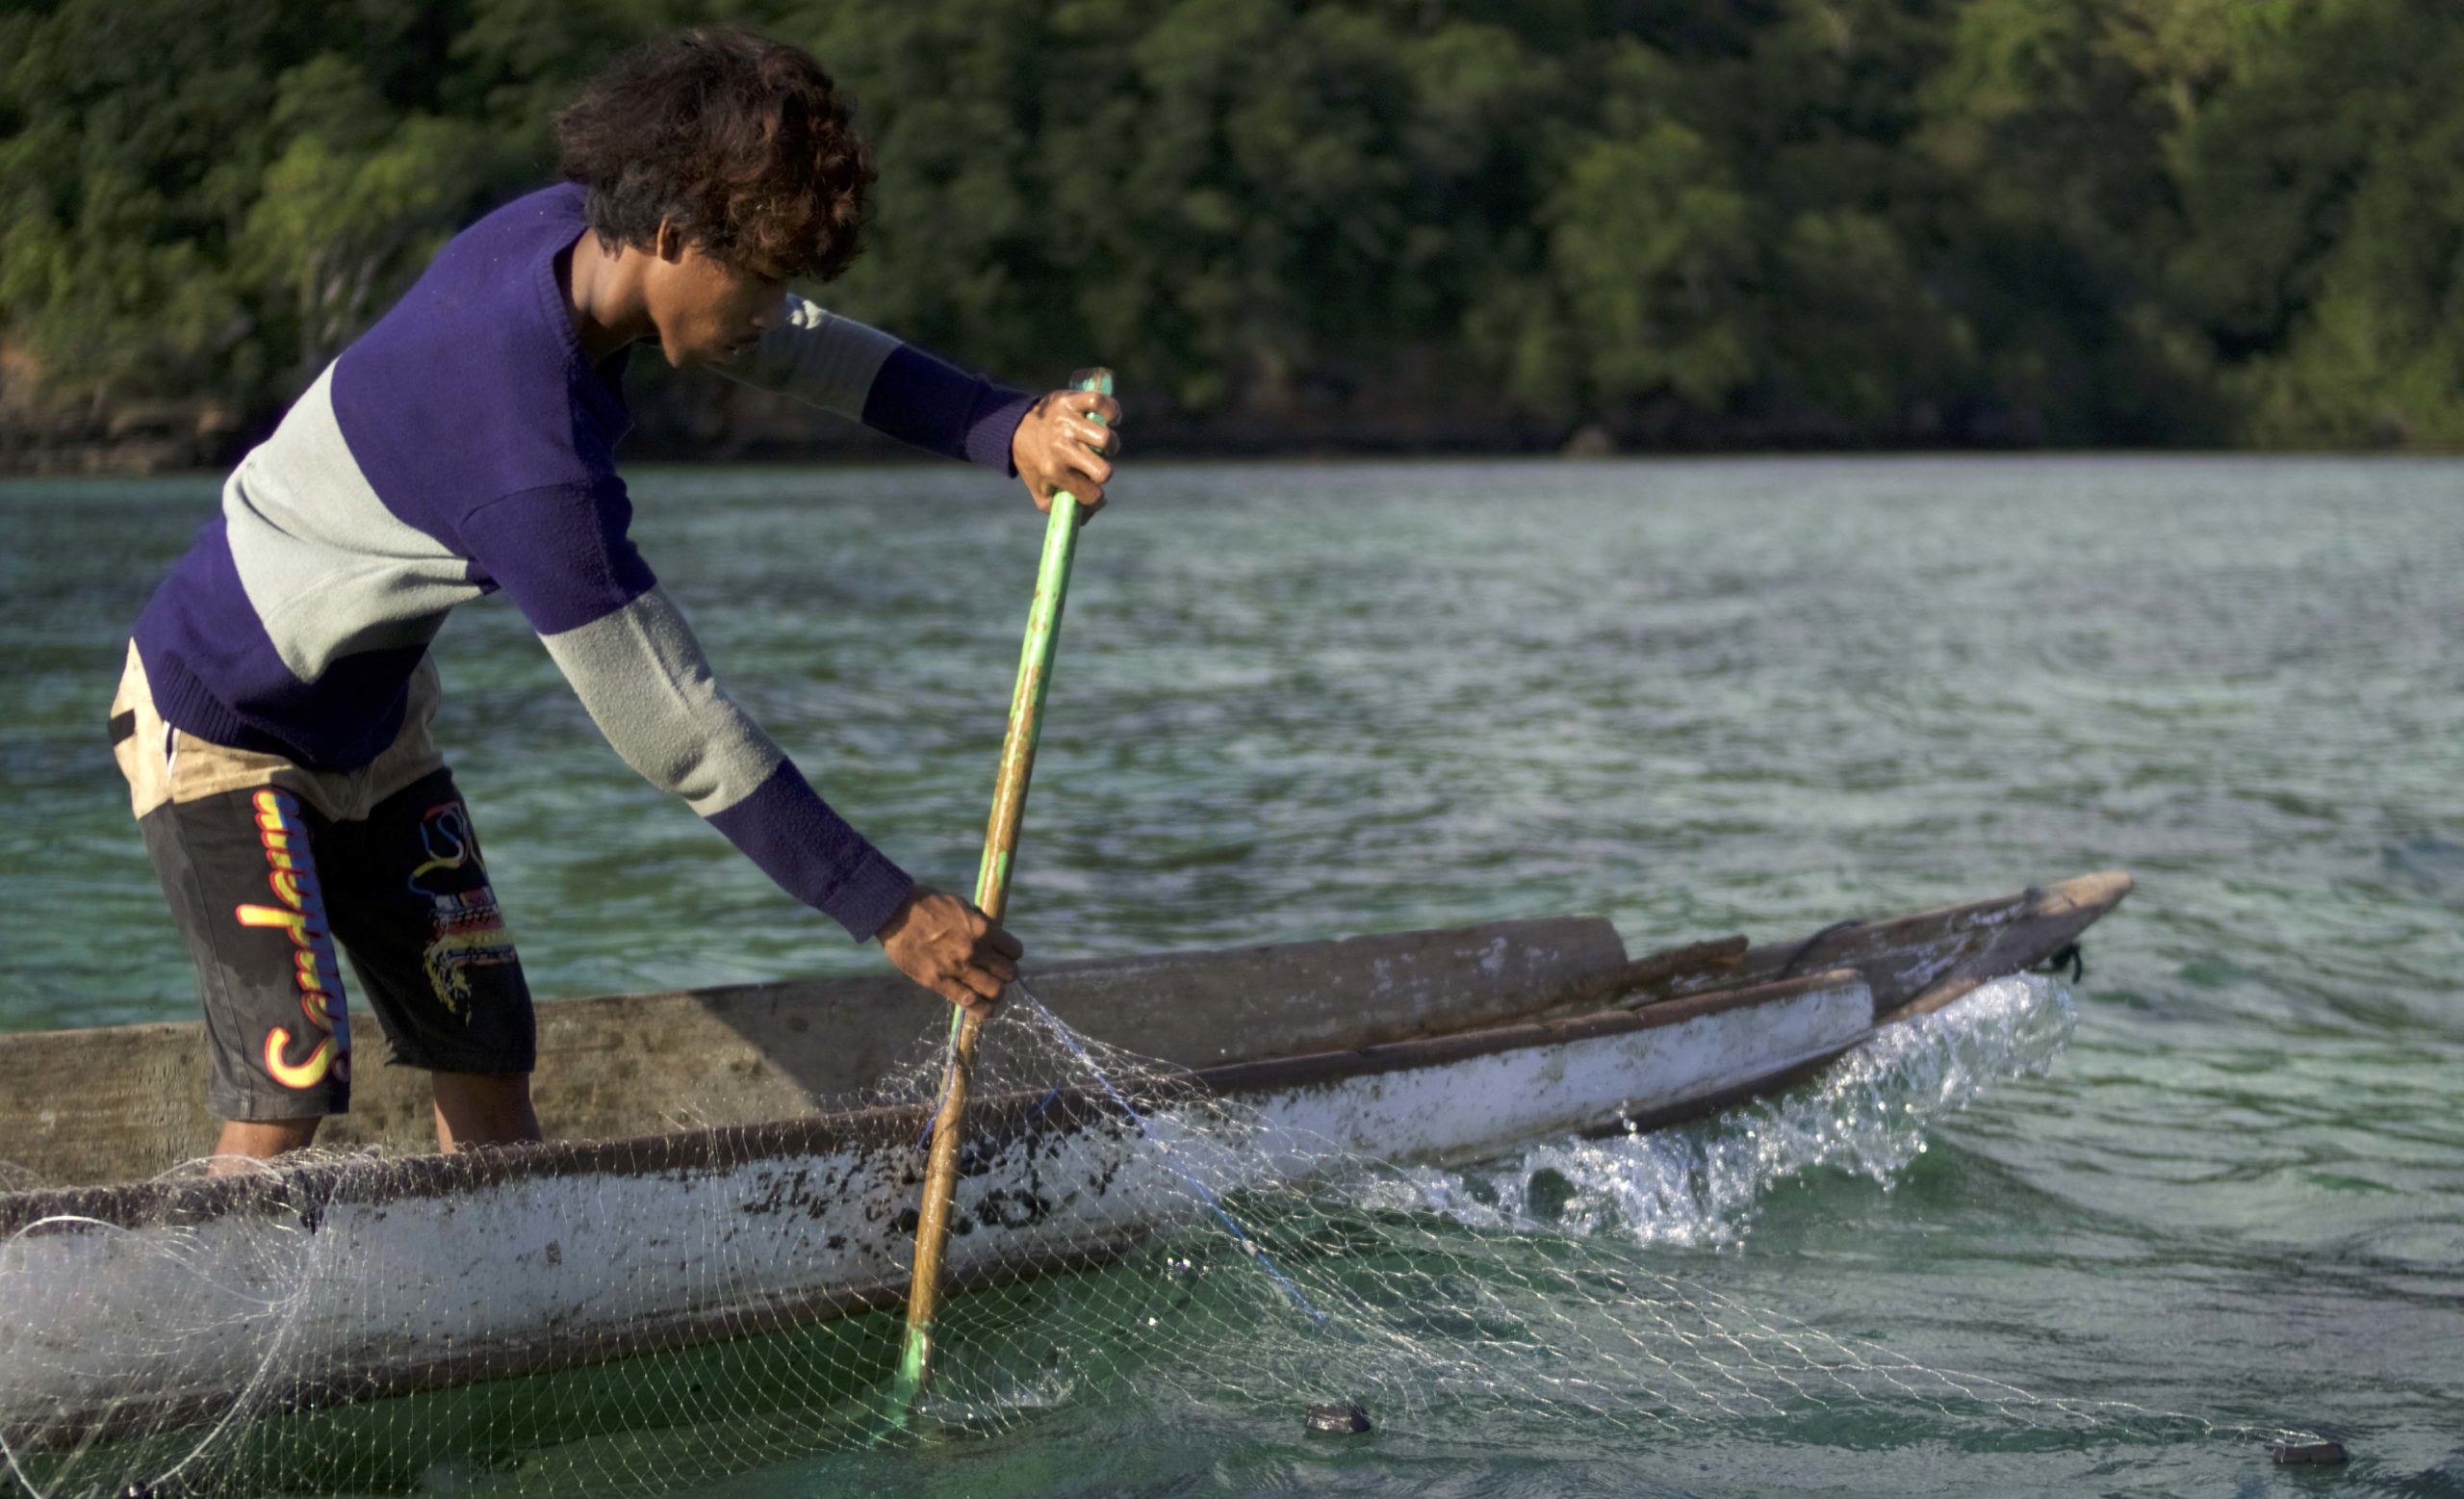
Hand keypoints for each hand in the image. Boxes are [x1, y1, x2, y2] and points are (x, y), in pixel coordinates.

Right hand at [877, 886, 1022, 1018]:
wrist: (895, 911)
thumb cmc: (928, 904)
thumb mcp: (961, 906)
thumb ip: (979, 924)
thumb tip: (994, 938)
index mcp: (982, 929)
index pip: (1014, 951)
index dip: (1012, 955)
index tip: (1006, 956)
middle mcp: (974, 950)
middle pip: (1009, 974)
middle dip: (1007, 975)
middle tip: (998, 975)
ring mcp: (956, 968)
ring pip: (994, 992)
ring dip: (997, 994)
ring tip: (992, 993)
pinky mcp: (938, 982)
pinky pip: (968, 1002)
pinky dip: (981, 1009)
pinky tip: (985, 1010)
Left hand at [1010, 386, 1121, 520]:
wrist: (1015, 426)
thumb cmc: (1034, 462)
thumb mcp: (1042, 492)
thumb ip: (1065, 510)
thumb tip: (1092, 513)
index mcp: (1054, 471)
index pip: (1093, 495)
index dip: (1096, 496)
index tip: (1091, 488)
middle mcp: (1061, 448)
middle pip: (1104, 472)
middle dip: (1104, 471)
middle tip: (1093, 464)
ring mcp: (1067, 423)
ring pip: (1106, 439)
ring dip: (1109, 444)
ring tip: (1099, 443)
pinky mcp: (1070, 401)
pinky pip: (1100, 402)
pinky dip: (1111, 411)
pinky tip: (1108, 419)